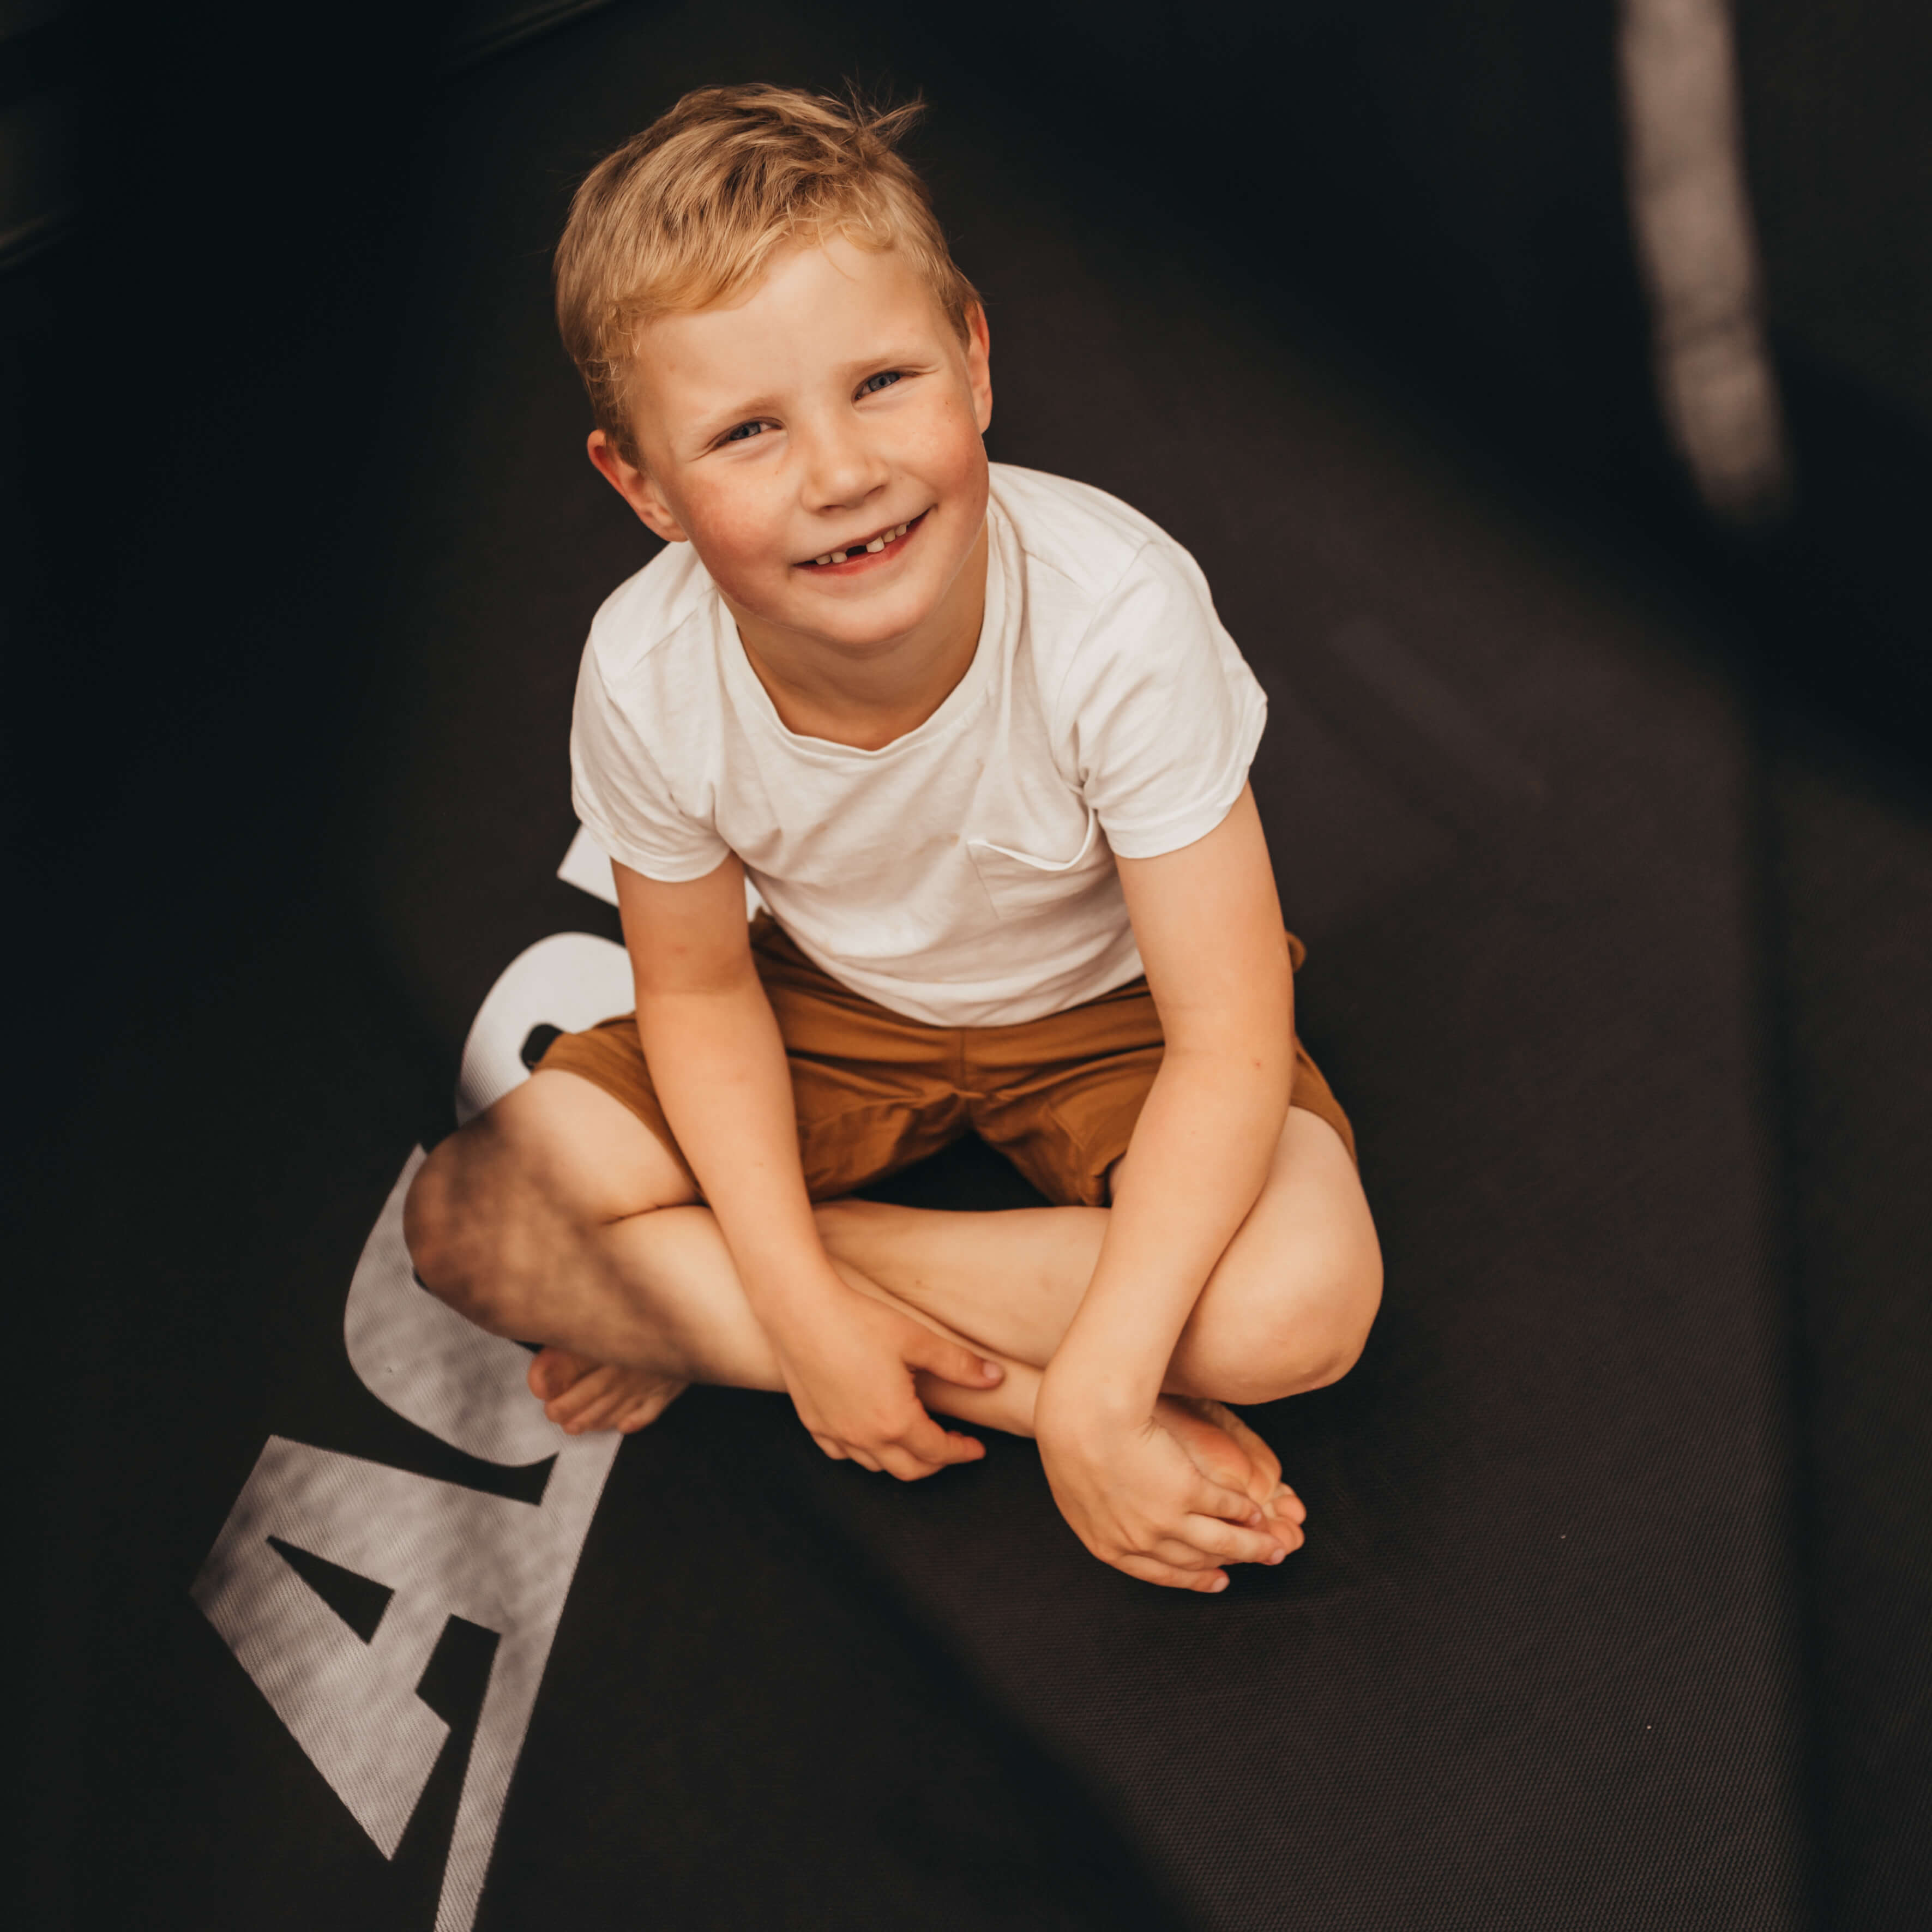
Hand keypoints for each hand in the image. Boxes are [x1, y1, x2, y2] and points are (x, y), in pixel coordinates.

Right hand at [769, 1283, 1004, 1480]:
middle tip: (952, 1446)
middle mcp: (864, 1436)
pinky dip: (863, 1452)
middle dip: (935, 1463)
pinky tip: (869, 1434)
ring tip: (915, 1439)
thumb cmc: (859, 1322)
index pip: (938, 1450)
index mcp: (895, 1420)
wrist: (801, 1311)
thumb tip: (996, 1377)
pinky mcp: (813, 1423)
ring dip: (901, 1459)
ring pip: (875, 1465)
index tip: (976, 1449)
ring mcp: (835, 1433)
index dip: (961, 1452)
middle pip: (909, 1469)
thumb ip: (959, 1364)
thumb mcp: (917, 1341)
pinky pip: (842, 1453)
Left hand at [1036, 1386, 1288, 1591]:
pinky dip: (1246, 1512)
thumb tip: (1115, 1518)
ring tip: (1275, 1546)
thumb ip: (1099, 1514)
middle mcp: (1140, 1541)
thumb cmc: (1070, 1441)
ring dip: (1253, 1546)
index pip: (1159, 1573)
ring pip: (1222, 1542)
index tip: (1219, 1579)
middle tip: (1261, 1562)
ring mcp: (1166, 1520)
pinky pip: (1225, 1508)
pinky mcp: (1187, 1492)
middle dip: (1231, 1563)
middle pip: (1196, 1560)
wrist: (1082, 1418)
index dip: (1193, 1578)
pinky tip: (1258, 1511)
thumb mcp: (1075, 1491)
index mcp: (1109, 1546)